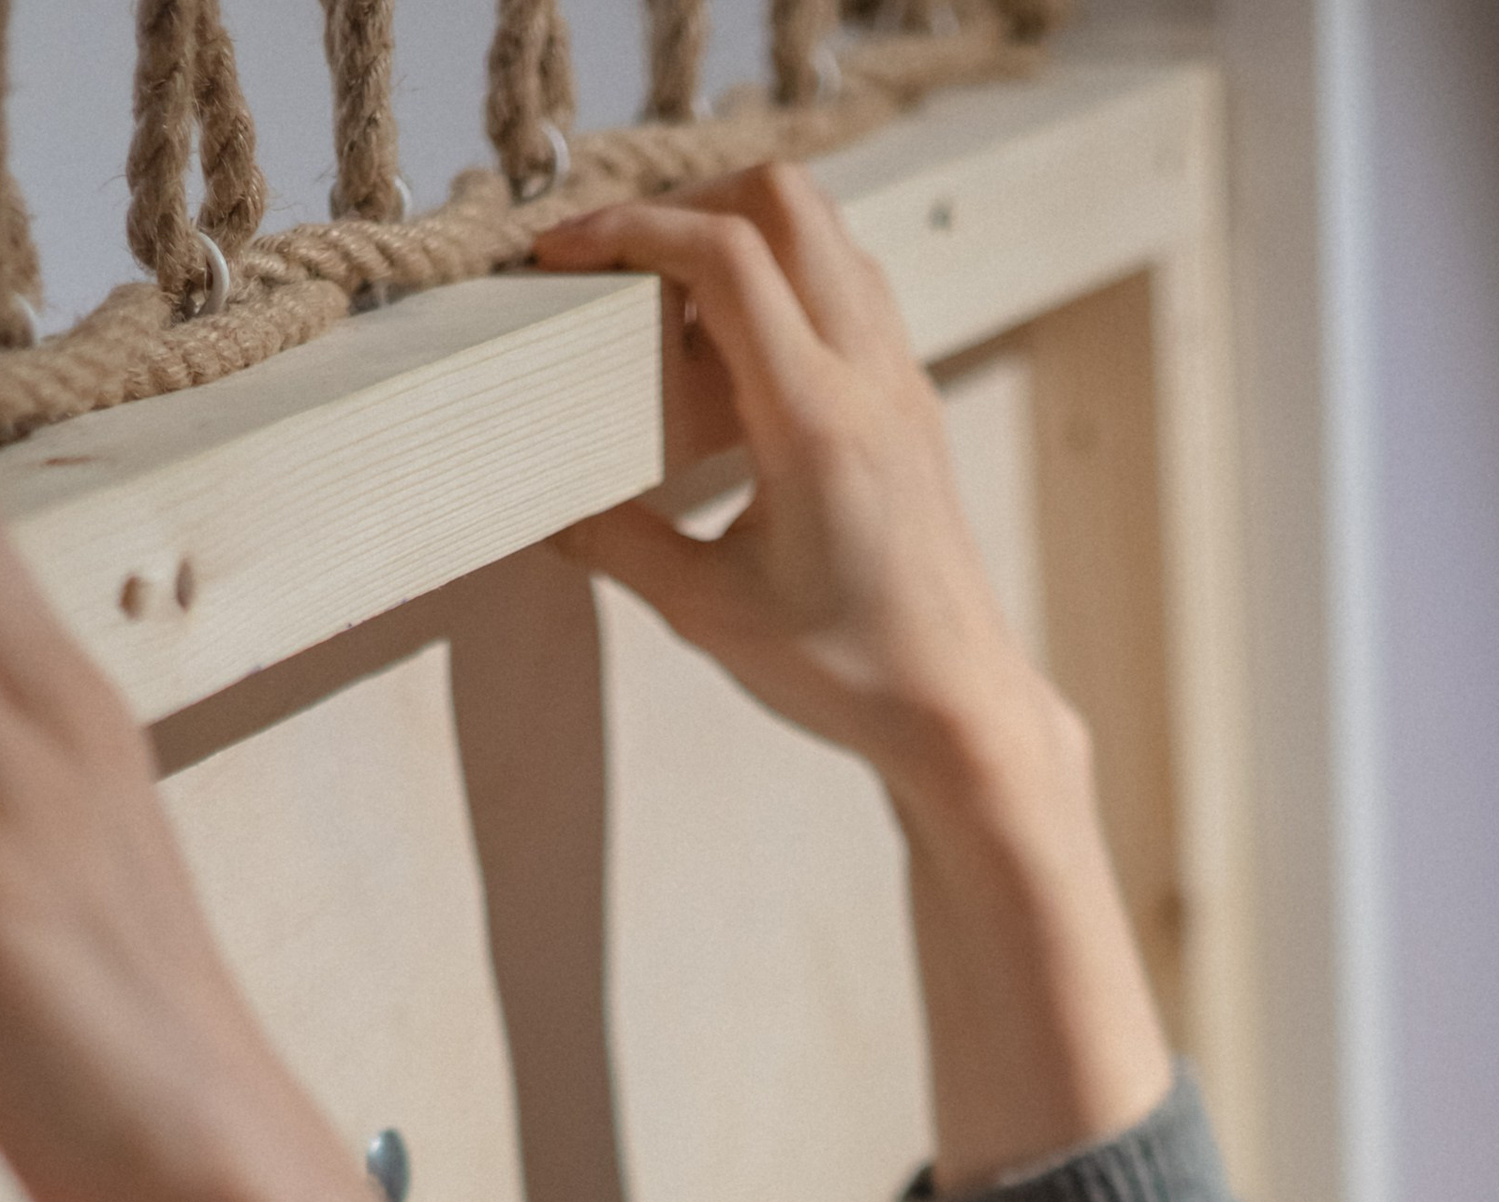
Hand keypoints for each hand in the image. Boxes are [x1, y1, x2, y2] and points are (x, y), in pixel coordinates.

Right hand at [535, 163, 1064, 815]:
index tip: (563, 251)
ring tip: (673, 298)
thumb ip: (615, 543)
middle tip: (622, 258)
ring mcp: (900, 377)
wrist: (955, 705)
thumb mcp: (705, 613)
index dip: (632, 229)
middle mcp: (869, 376)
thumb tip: (542, 505)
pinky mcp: (911, 396)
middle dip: (688, 202)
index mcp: (816, 420)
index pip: (725, 257)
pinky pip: (849, 282)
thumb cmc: (845, 670)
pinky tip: (736, 348)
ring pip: (824, 227)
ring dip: (741, 231)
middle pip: (783, 198)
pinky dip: (785, 274)